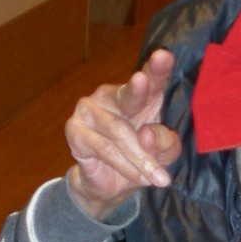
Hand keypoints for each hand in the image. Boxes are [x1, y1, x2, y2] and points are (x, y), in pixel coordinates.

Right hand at [64, 49, 181, 218]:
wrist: (110, 186)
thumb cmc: (140, 160)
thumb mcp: (164, 155)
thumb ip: (165, 143)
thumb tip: (146, 135)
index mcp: (140, 96)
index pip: (151, 79)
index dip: (157, 68)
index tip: (164, 55)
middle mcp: (113, 96)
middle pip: (128, 93)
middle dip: (137, 89)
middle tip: (142, 81)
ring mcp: (90, 110)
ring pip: (120, 132)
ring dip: (141, 159)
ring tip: (157, 178)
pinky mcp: (75, 130)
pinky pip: (104, 148)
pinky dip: (125, 165)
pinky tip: (138, 178)